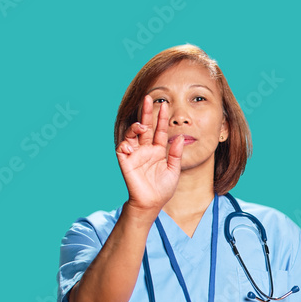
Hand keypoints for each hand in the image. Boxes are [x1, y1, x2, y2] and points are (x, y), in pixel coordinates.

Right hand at [115, 94, 185, 214]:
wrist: (152, 203)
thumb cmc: (162, 189)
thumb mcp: (174, 170)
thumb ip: (175, 154)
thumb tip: (178, 138)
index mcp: (157, 151)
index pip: (159, 130)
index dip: (161, 118)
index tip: (165, 105)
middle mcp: (145, 150)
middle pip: (144, 127)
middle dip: (146, 113)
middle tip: (148, 98)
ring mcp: (135, 155)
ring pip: (132, 135)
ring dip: (135, 127)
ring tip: (141, 125)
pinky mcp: (126, 162)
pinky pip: (122, 148)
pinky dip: (125, 143)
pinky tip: (131, 144)